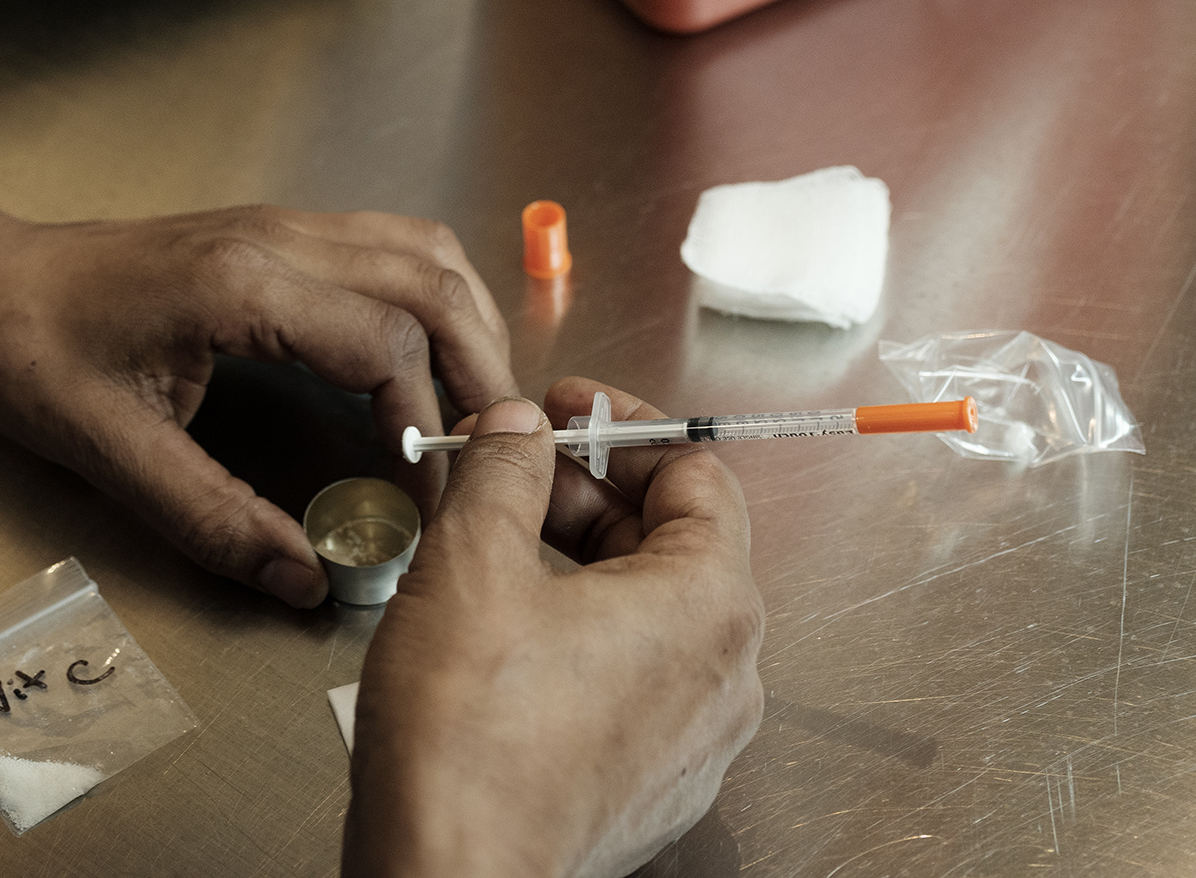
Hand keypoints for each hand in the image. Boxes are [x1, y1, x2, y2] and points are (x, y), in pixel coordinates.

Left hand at [0, 203, 514, 607]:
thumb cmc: (31, 352)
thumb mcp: (110, 451)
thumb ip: (213, 518)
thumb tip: (301, 579)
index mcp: (238, 283)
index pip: (385, 341)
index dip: (423, 423)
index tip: (423, 494)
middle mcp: (277, 235)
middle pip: (431, 281)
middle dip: (478, 368)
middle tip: (487, 451)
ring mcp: (284, 222)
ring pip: (425, 250)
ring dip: (467, 325)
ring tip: (470, 408)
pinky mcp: (281, 230)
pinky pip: (392, 246)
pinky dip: (433, 301)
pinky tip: (426, 359)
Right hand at [344, 384, 764, 877]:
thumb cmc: (469, 736)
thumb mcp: (472, 559)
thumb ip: (504, 471)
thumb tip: (518, 427)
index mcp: (709, 605)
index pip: (696, 472)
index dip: (620, 427)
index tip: (561, 411)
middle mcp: (726, 675)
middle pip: (672, 541)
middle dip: (586, 493)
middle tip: (508, 473)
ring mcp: (694, 739)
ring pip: (649, 611)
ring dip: (578, 561)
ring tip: (493, 548)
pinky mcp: (653, 784)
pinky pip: (633, 678)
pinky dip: (581, 633)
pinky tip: (506, 631)